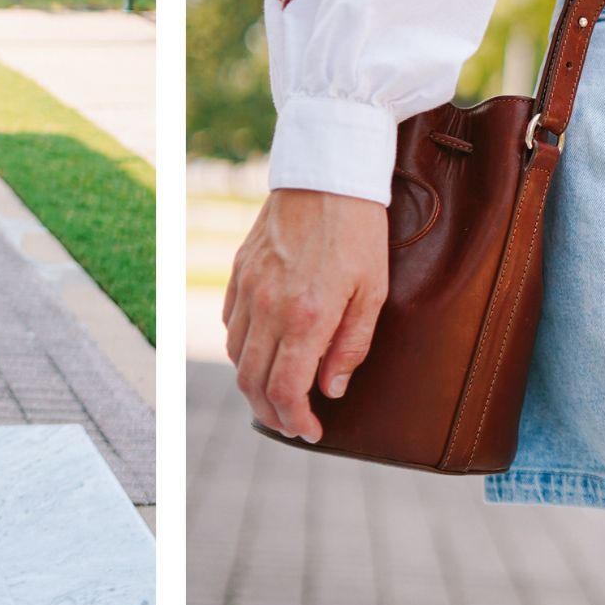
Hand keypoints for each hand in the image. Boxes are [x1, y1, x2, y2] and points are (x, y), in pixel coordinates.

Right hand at [223, 188, 388, 442]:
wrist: (327, 173)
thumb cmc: (359, 231)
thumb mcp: (374, 292)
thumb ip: (351, 346)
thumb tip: (331, 390)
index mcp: (306, 316)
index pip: (285, 390)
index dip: (296, 421)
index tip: (311, 431)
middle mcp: (268, 307)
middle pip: (252, 383)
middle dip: (271, 414)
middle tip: (293, 424)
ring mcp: (248, 288)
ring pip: (237, 356)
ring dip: (254, 384)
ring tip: (279, 393)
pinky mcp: (238, 271)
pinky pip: (230, 324)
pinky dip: (244, 349)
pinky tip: (265, 351)